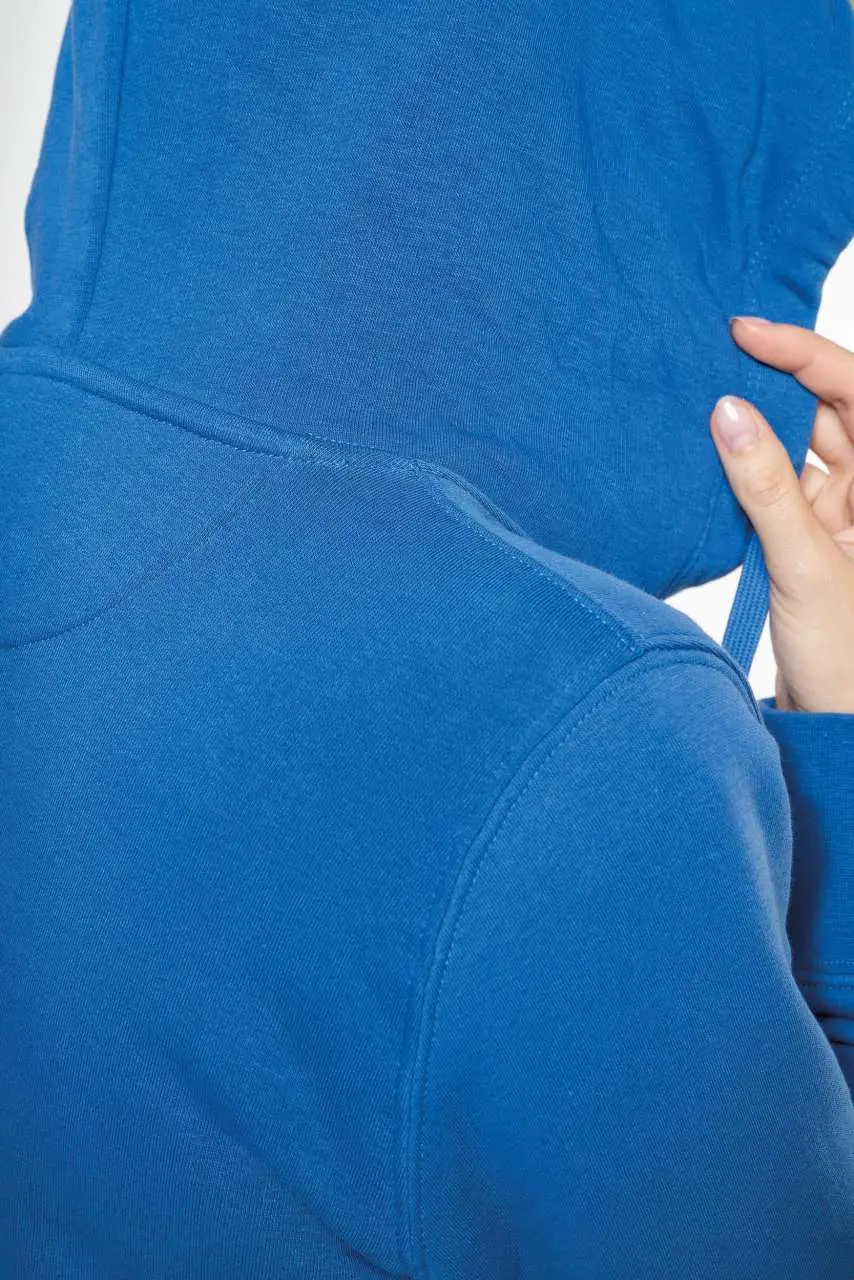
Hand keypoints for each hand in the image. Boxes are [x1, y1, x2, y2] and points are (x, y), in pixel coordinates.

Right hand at [710, 317, 853, 713]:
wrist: (837, 720)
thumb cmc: (846, 654)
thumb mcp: (802, 562)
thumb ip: (764, 484)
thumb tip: (728, 411)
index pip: (851, 390)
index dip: (801, 352)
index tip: (743, 332)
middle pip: (823, 407)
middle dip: (773, 377)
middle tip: (712, 355)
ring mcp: (835, 510)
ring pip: (794, 442)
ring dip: (752, 423)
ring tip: (699, 398)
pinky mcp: (804, 534)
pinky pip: (771, 482)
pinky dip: (740, 466)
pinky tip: (704, 452)